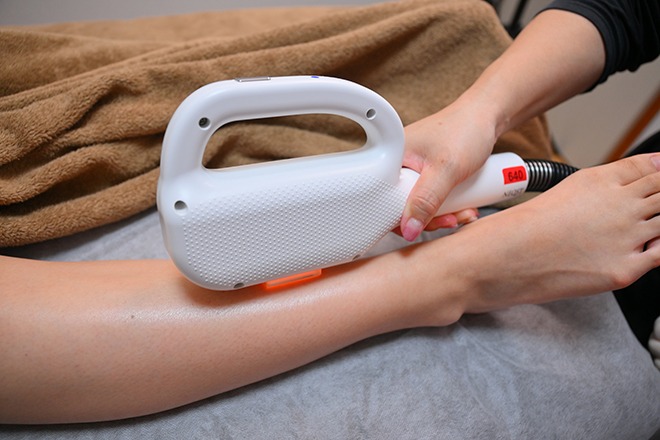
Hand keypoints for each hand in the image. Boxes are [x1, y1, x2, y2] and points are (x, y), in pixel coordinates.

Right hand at [400, 100, 497, 240]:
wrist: (488, 116)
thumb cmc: (466, 130)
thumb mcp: (446, 170)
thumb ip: (425, 201)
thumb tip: (409, 230)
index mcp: (391, 158)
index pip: (385, 200)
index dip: (404, 219)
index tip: (427, 225)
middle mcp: (399, 164)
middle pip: (404, 207)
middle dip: (432, 219)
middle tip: (452, 219)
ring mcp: (415, 169)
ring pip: (422, 205)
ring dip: (445, 214)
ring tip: (465, 212)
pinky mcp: (429, 173)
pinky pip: (432, 198)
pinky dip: (448, 206)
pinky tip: (464, 207)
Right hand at [457, 153, 659, 312]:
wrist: (497, 260)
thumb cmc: (515, 231)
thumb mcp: (558, 194)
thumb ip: (598, 185)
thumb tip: (624, 181)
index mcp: (598, 180)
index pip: (651, 168)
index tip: (658, 179)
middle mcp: (617, 205)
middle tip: (651, 203)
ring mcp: (624, 237)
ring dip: (657, 221)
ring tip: (634, 227)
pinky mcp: (623, 269)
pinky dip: (658, 248)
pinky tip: (645, 248)